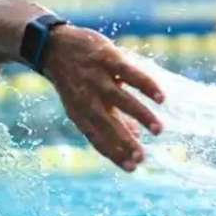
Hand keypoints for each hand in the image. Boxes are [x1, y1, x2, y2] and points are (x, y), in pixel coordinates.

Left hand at [42, 26, 164, 171]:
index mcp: (80, 114)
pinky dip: (146, 86)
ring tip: (159, 129)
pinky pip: (130, 74)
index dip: (114, 154)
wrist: (54, 46)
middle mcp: (87, 98)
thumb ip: (110, 118)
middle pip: (108, 125)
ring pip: (122, 100)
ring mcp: (97, 78)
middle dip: (125, 142)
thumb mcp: (85, 102)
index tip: (132, 168)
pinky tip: (161, 98)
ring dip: (141, 115)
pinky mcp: (107, 58)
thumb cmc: (76, 81)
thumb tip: (135, 137)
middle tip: (143, 157)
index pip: (97, 139)